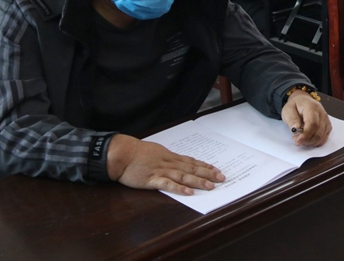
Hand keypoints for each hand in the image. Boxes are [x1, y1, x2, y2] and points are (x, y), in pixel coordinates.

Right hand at [106, 134, 224, 195]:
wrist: (121, 154)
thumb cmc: (136, 152)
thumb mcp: (155, 152)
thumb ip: (166, 158)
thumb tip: (177, 161)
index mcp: (169, 156)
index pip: (191, 161)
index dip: (205, 166)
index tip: (217, 170)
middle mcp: (169, 163)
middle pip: (192, 168)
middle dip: (208, 173)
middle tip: (222, 178)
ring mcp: (161, 171)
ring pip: (184, 176)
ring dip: (198, 181)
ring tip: (211, 186)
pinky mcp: (152, 180)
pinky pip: (168, 184)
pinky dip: (179, 188)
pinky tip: (189, 192)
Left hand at [282, 90, 331, 146]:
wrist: (303, 101)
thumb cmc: (295, 106)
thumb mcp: (288, 110)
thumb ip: (291, 119)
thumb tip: (296, 129)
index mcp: (312, 107)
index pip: (313, 124)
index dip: (306, 135)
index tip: (297, 141)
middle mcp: (322, 113)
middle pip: (318, 132)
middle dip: (307, 141)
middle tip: (296, 140)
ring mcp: (326, 120)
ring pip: (321, 137)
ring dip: (310, 142)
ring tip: (301, 138)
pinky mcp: (327, 125)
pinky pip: (324, 138)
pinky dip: (316, 142)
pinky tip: (308, 140)